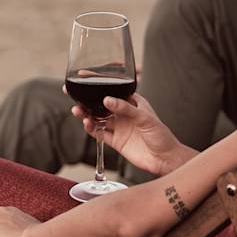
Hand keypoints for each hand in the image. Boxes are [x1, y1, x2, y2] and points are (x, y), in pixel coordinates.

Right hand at [70, 93, 187, 176]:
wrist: (164, 159)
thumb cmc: (161, 135)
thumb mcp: (145, 118)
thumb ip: (125, 108)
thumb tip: (107, 100)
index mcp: (132, 103)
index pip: (113, 90)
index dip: (99, 85)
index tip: (85, 78)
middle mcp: (123, 114)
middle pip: (100, 105)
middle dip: (86, 100)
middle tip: (72, 94)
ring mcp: (118, 127)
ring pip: (97, 118)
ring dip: (86, 114)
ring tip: (77, 110)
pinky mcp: (115, 141)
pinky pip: (99, 133)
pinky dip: (91, 128)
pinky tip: (87, 123)